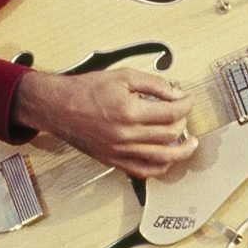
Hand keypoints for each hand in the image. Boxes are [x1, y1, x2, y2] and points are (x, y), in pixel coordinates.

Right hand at [12, 65, 198, 179]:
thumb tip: (176, 94)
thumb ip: (153, 84)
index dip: (185, 105)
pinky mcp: (113, 161)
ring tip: (190, 144)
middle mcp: (126, 135)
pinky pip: (143, 171)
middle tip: (183, 114)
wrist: (58, 107)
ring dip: (181, 151)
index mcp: (129, 111)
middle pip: (170, 135)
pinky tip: (168, 159)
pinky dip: (160, 167)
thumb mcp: (122, 76)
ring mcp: (120, 151)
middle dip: (183, 123)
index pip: (171, 112)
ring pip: (162, 158)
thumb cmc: (86, 90)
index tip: (188, 99)